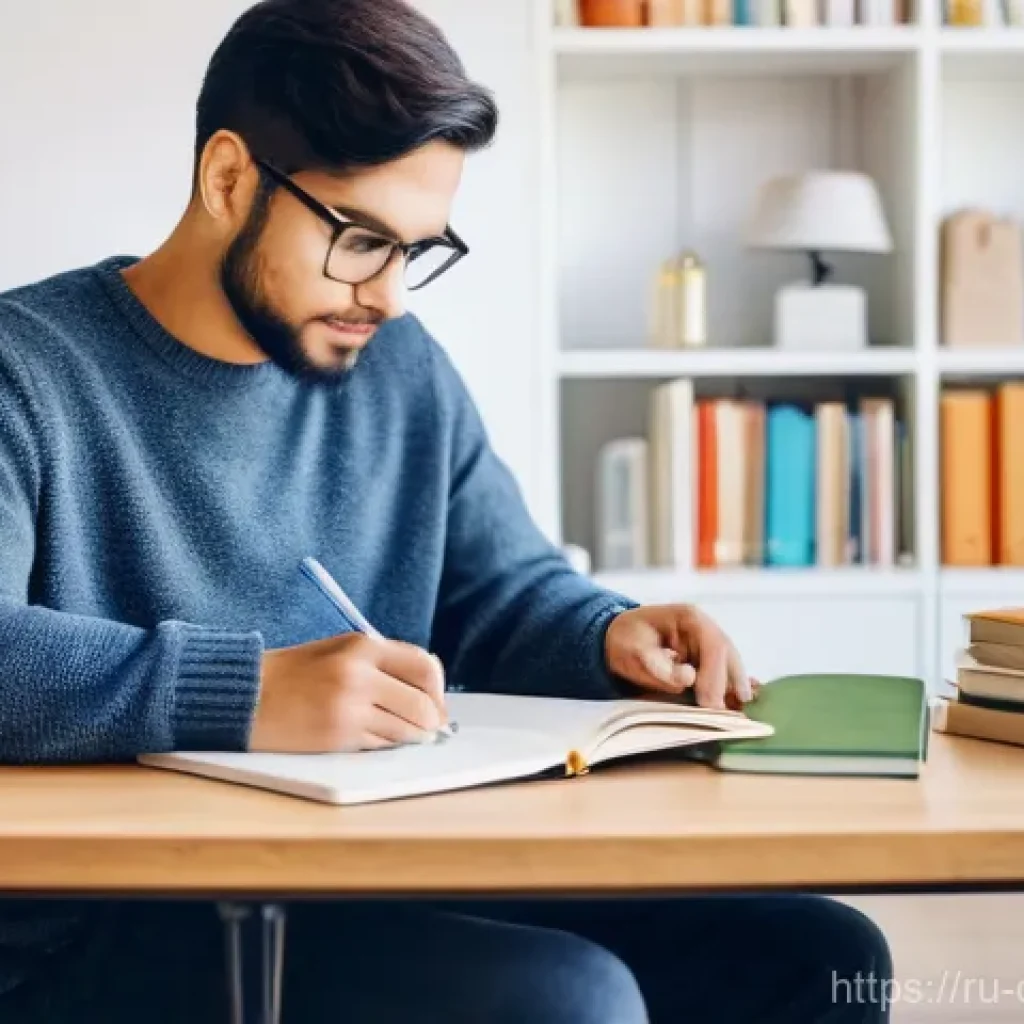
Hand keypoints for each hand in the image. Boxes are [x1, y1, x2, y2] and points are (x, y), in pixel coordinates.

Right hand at [249, 633, 447, 752]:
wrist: (245, 695)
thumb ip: (382, 663)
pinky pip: (382, 745)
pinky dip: (386, 745)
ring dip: (411, 737)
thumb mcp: (339, 650)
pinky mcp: (338, 736)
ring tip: (402, 734)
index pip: (424, 666)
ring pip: (406, 730)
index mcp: (362, 646)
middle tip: (429, 727)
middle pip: (423, 705)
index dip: (437, 689)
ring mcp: (350, 707)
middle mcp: (360, 674)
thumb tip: (426, 689)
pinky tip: (374, 737)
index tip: (435, 702)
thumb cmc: (293, 673)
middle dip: (431, 720)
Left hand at [604, 604, 758, 711]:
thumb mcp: (633, 651)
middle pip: (727, 653)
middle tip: (725, 713)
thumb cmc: (626, 640)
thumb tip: (689, 678)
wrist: (620, 635)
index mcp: (689, 617)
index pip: (714, 646)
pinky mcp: (705, 654)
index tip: (710, 704)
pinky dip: (729, 685)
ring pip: (730, 662)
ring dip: (734, 686)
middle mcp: (704, 626)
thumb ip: (658, 666)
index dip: (716, 676)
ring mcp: (707, 639)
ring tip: (738, 710)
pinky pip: (724, 669)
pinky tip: (736, 702)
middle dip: (729, 683)